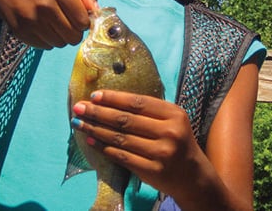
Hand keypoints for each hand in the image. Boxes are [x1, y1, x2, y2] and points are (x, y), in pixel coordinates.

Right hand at [0, 0, 98, 48]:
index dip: (83, 22)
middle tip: (66, 22)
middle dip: (73, 32)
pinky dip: (47, 40)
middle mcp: (45, 4)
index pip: (83, 21)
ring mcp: (31, 19)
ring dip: (60, 37)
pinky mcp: (21, 31)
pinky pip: (45, 47)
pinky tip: (40, 27)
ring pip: (60, 44)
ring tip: (52, 23)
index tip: (77, 16)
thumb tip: (98, 11)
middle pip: (73, 36)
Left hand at [71, 90, 210, 197]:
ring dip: (96, 129)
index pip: (138, 102)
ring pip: (120, 138)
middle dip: (98, 112)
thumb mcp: (173, 120)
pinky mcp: (152, 170)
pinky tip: (91, 140)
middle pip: (126, 120)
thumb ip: (149, 110)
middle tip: (78, 108)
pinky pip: (122, 156)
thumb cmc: (178, 142)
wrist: (193, 176)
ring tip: (79, 123)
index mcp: (174, 114)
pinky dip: (104, 147)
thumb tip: (111, 100)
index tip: (93, 96)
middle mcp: (169, 132)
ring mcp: (161, 153)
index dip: (113, 98)